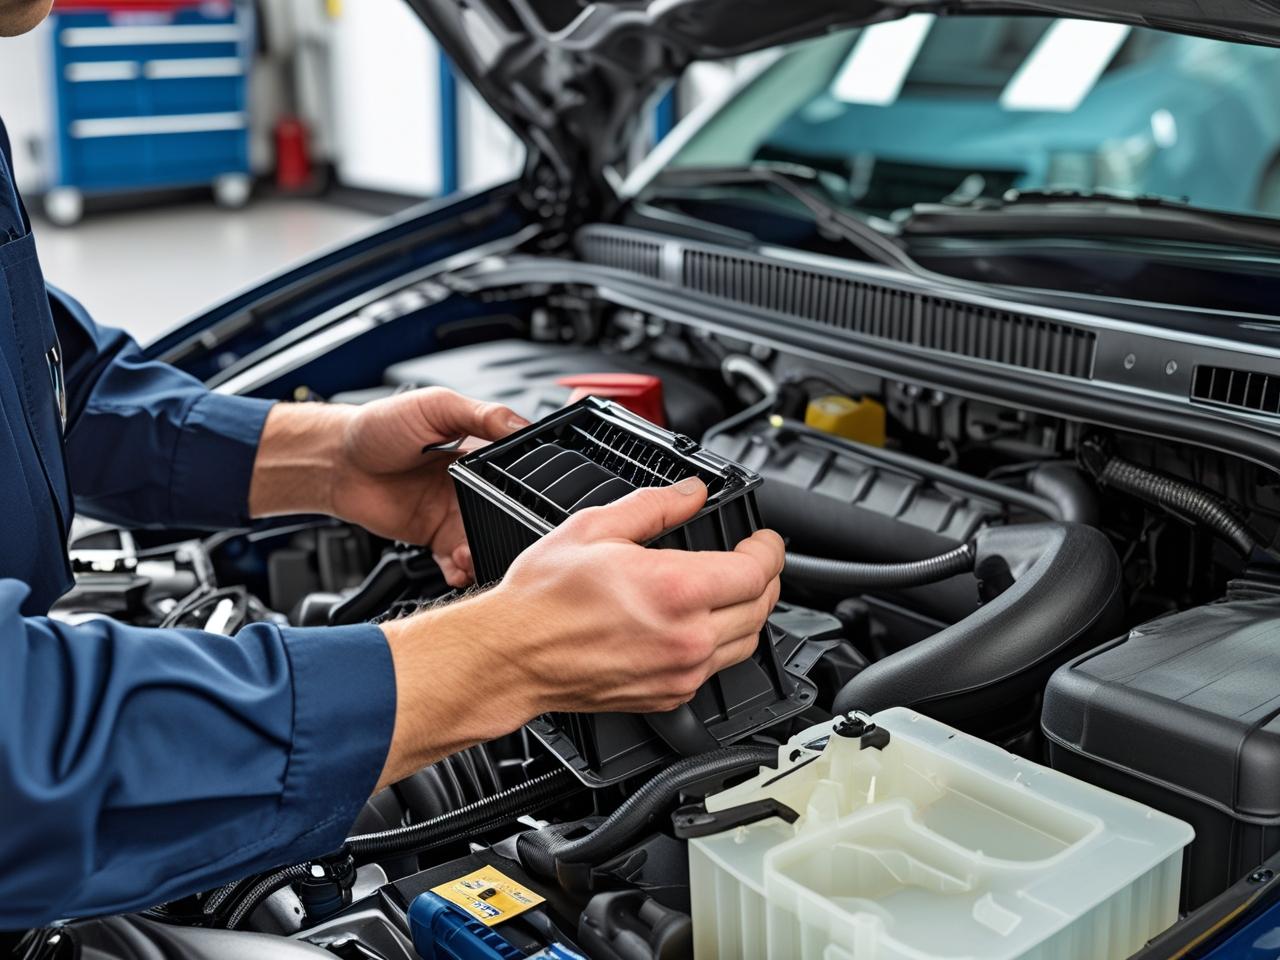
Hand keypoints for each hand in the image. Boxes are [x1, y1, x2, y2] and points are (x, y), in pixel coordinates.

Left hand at [249, 389, 526, 585]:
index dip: (524, 490)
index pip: (514, 475)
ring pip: (481, 541)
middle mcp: (468, 486)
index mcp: (477, 453)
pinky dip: (461, 571)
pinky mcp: (432, 537)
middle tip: (498, 534)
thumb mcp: (436, 406)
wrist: (336, 461)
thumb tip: (521, 423)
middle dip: (504, 530)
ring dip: (482, 553)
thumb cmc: (380, 426)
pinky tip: (458, 567)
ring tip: (470, 554)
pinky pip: (455, 561)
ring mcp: (451, 513)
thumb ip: (482, 414)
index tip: (528, 501)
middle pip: (502, 515)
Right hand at [375, 478, 784, 786]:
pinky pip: (717, 669)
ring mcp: (680, 672)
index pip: (758, 571)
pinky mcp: (669, 696)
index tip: (764, 539)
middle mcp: (687, 637)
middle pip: (761, 608)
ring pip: (747, 642)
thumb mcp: (596, 527)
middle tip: (754, 559)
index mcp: (675, 589)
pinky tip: (703, 625)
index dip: (769, 549)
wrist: (512, 656)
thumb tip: (691, 492)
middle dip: (766, 578)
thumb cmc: (542, 599)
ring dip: (750, 613)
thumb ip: (655, 506)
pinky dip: (722, 644)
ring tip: (736, 590)